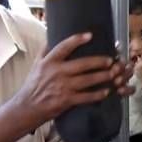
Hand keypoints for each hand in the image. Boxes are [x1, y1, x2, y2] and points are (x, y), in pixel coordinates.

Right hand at [15, 33, 133, 129]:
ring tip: (113, 73)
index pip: (64, 47)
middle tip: (110, 60)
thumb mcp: (36, 65)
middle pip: (82, 64)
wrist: (27, 107)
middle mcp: (57, 73)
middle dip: (99, 61)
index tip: (89, 35)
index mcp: (49, 62)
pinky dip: (98, 94)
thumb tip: (50, 36)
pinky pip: (86, 96)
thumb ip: (44, 51)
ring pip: (88, 80)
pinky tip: (106, 91)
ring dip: (103, 76)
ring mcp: (63, 87)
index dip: (77, 40)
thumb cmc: (32, 85)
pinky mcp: (67, 100)